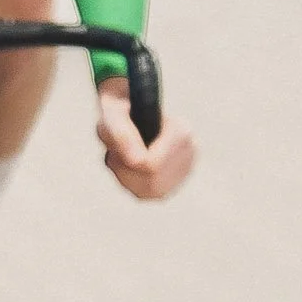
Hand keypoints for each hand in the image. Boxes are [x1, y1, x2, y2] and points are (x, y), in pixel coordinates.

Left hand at [96, 75, 195, 200]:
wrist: (129, 107)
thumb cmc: (118, 110)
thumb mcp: (112, 115)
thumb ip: (122, 135)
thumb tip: (137, 163)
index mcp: (180, 131)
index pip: (150, 166)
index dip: (123, 161)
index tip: (115, 147)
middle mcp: (190, 150)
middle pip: (151, 184)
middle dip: (126, 172)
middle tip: (114, 153)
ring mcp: (187, 166)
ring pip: (150, 192)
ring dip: (127, 178)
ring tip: (121, 157)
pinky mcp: (178, 179)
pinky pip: (149, 194)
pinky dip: (133, 183)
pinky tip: (130, 166)